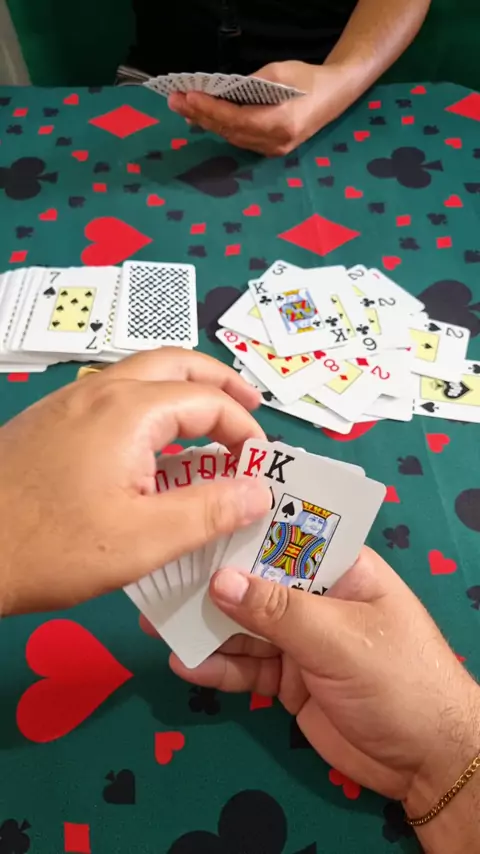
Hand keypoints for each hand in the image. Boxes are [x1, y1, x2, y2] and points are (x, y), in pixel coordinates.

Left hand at [0, 349, 271, 615]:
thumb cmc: (52, 547)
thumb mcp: (144, 540)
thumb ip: (209, 511)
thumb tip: (257, 491)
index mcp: (129, 410)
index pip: (208, 400)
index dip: (244, 430)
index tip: (258, 467)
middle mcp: (100, 390)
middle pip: (176, 363)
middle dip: (220, 384)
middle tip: (250, 410)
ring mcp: (70, 400)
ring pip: (142, 375)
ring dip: (184, 391)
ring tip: (209, 424)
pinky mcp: (50, 419)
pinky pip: (114, 394)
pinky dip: (151, 405)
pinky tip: (152, 446)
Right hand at [165, 548, 479, 818]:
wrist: (426, 763)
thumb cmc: (398, 679)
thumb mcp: (339, 638)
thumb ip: (278, 610)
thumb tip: (219, 580)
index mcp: (341, 570)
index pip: (288, 537)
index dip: (245, 528)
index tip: (197, 518)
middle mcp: (316, 598)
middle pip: (257, 582)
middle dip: (212, 582)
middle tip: (161, 576)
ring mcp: (301, 640)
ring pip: (245, 626)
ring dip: (206, 626)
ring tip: (157, 621)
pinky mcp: (288, 680)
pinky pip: (246, 667)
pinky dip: (218, 667)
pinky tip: (185, 664)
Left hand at [169, 61, 355, 155]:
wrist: (334, 95)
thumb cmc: (308, 79)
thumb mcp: (280, 72)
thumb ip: (250, 84)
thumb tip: (221, 91)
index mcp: (281, 124)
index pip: (236, 119)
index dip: (210, 109)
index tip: (188, 97)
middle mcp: (275, 143)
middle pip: (229, 131)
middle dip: (200, 115)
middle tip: (175, 101)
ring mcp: (273, 150)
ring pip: (232, 138)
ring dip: (206, 122)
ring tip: (184, 108)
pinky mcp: (271, 150)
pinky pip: (239, 140)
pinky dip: (220, 128)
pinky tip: (203, 118)